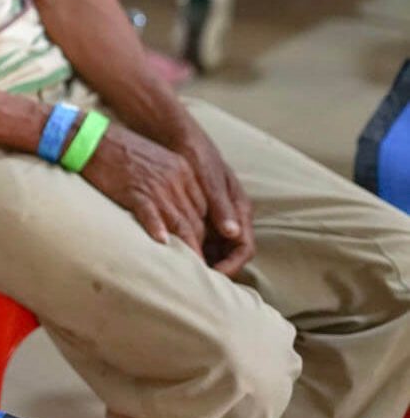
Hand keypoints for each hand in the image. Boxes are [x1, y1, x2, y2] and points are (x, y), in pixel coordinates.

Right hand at [81, 124, 207, 254]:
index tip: (199, 247)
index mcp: (184, 170)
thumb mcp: (155, 162)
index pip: (204, 208)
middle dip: (198, 245)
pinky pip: (151, 215)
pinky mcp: (134, 191)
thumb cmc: (120, 152)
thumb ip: (171, 183)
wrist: (92, 139)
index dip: (203, 231)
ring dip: (187, 248)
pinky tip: (162, 243)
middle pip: (197, 219)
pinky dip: (158, 230)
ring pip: (181, 223)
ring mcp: (156, 185)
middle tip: (197, 266)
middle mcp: (176, 179)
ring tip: (188, 269)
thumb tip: (176, 210)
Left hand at [174, 129, 255, 276]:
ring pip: (213, 248)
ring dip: (202, 260)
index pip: (244, 247)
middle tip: (194, 280)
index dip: (231, 266)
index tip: (213, 276)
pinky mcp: (198, 214)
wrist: (177, 137)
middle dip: (216, 268)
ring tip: (183, 272)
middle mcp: (230, 215)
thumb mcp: (209, 179)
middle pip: (229, 253)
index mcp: (239, 208)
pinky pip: (199, 238)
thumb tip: (233, 233)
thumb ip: (220, 205)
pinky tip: (173, 254)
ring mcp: (214, 215)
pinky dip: (191, 248)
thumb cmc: (197, 155)